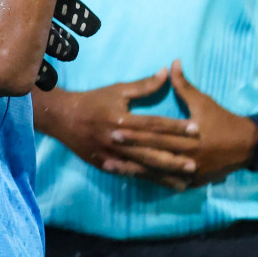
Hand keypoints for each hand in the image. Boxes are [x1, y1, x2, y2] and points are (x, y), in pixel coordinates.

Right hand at [39, 69, 201, 190]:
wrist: (62, 117)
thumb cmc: (93, 101)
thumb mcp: (117, 90)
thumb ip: (143, 85)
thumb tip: (166, 72)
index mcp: (121, 119)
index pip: (153, 124)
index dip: (175, 127)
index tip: (195, 129)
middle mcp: (118, 139)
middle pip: (150, 149)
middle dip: (173, 156)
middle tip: (195, 162)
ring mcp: (112, 155)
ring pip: (143, 166)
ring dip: (165, 173)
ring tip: (185, 179)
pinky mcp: (107, 165)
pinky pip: (131, 174)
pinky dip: (149, 179)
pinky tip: (164, 184)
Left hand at [112, 60, 257, 189]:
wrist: (248, 146)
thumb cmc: (223, 120)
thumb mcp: (203, 101)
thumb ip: (184, 85)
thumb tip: (172, 62)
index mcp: (191, 137)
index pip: (157, 134)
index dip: (136, 132)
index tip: (114, 127)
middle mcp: (190, 158)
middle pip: (154, 154)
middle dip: (129, 150)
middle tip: (107, 145)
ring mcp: (191, 173)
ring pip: (156, 172)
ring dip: (132, 169)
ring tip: (109, 165)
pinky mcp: (192, 183)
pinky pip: (166, 182)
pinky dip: (148, 179)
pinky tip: (129, 177)